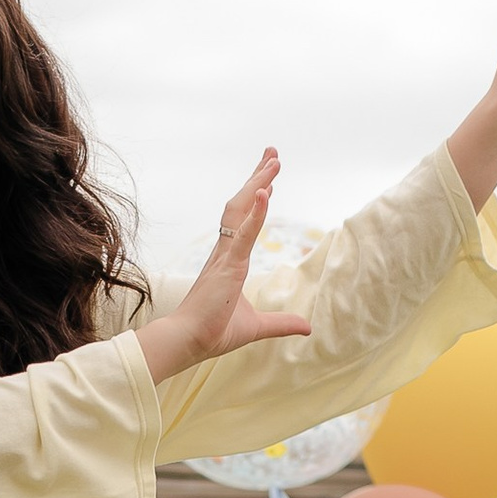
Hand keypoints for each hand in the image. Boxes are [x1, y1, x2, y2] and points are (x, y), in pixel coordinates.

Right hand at [135, 152, 316, 382]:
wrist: (189, 343)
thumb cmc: (213, 333)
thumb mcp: (258, 326)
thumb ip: (282, 323)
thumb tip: (307, 326)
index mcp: (228, 261)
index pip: (244, 221)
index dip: (257, 198)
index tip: (267, 180)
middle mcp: (225, 252)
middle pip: (242, 205)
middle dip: (258, 178)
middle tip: (272, 154)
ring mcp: (225, 256)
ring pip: (242, 210)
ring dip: (259, 184)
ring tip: (273, 162)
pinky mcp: (228, 265)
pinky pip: (245, 232)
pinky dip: (256, 211)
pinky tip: (266, 191)